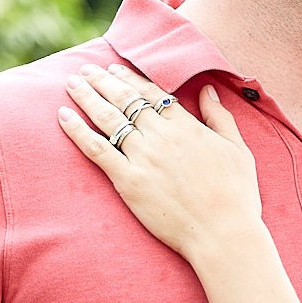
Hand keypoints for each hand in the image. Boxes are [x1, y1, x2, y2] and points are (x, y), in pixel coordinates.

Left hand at [59, 64, 262, 261]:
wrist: (223, 234)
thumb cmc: (236, 196)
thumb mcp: (238, 150)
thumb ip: (220, 117)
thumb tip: (206, 89)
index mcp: (186, 126)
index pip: (151, 94)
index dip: (130, 78)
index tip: (114, 69)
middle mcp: (161, 136)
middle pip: (125, 99)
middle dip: (103, 80)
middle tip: (86, 69)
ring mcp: (142, 157)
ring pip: (108, 118)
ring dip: (87, 96)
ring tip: (72, 82)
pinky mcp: (128, 181)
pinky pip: (97, 149)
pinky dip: (77, 131)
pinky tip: (63, 116)